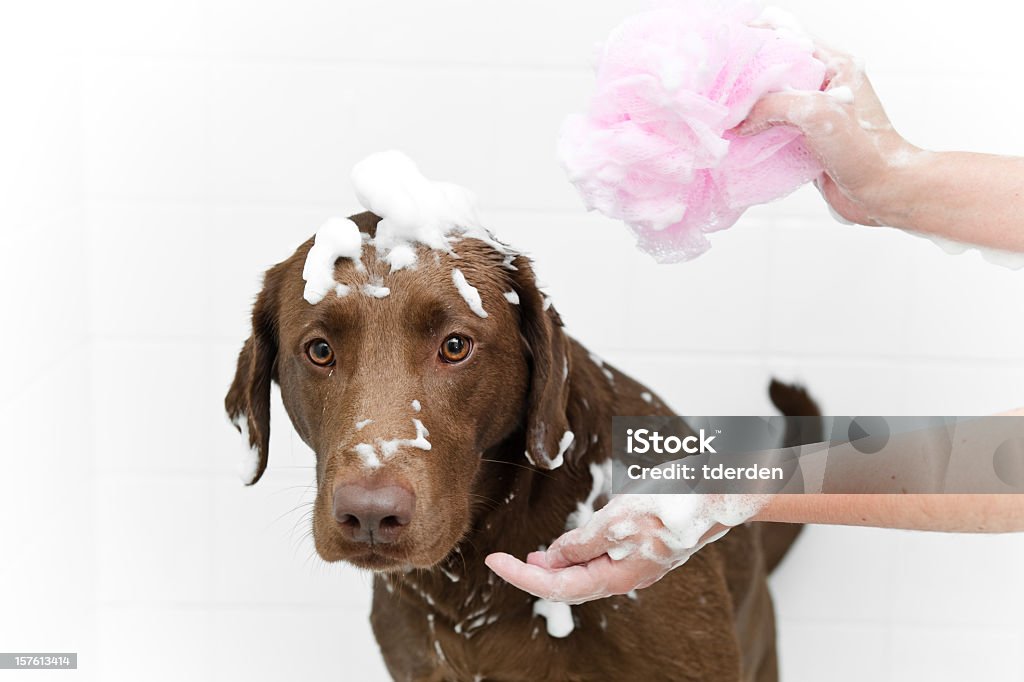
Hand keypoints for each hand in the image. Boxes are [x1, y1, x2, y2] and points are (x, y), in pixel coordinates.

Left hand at [485, 494, 753, 603]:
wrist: (721, 491)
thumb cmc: (673, 502)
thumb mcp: (618, 520)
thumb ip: (583, 542)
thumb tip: (552, 558)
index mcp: (619, 574)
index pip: (558, 585)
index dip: (521, 575)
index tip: (493, 561)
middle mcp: (626, 575)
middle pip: (570, 585)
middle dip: (535, 574)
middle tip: (505, 560)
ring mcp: (637, 563)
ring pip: (586, 574)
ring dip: (556, 566)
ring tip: (532, 556)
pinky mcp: (644, 547)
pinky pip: (602, 560)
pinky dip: (579, 554)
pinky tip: (570, 544)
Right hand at [735, 41, 919, 226]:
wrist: (883, 194)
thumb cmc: (866, 152)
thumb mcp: (816, 114)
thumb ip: (774, 106)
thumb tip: (739, 119)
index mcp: (834, 66)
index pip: (788, 39)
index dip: (757, 42)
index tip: (727, 53)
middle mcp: (823, 86)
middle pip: (774, 71)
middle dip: (744, 78)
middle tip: (717, 86)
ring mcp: (813, 115)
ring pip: (769, 103)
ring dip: (746, 109)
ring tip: (720, 111)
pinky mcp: (805, 141)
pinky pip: (771, 130)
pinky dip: (753, 134)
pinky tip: (735, 138)